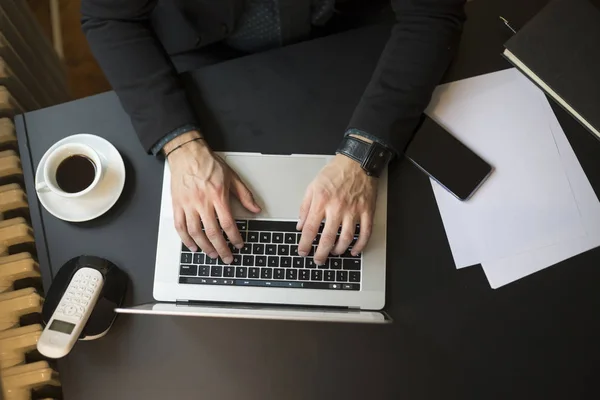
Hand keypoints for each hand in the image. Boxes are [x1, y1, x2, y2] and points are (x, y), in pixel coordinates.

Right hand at [166, 132, 260, 262]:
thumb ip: (245, 195)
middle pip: (212, 232)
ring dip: (205, 247)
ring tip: (212, 254)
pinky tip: (193, 246)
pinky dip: (186, 239)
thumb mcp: (232, 177)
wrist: (187, 154)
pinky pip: (180, 226)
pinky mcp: (177, 205)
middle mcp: (202, 201)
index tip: (238, 245)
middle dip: (221, 248)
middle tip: (227, 257)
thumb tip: (255, 208)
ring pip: (196, 232)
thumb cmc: (208, 164)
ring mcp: (188, 204)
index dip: (234, 237)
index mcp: (217, 195)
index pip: (228, 223)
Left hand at [297, 154, 377, 264]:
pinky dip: (360, 245)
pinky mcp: (367, 211)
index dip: (305, 244)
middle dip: (321, 253)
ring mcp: (354, 210)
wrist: (357, 161)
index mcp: (322, 201)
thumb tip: (300, 224)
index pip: (310, 228)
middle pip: (328, 238)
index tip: (303, 251)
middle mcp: (337, 207)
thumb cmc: (336, 172)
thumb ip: (305, 206)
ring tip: (334, 253)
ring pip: (346, 238)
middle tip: (318, 260)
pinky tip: (354, 250)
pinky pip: (365, 232)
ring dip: (339, 250)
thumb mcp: (313, 186)